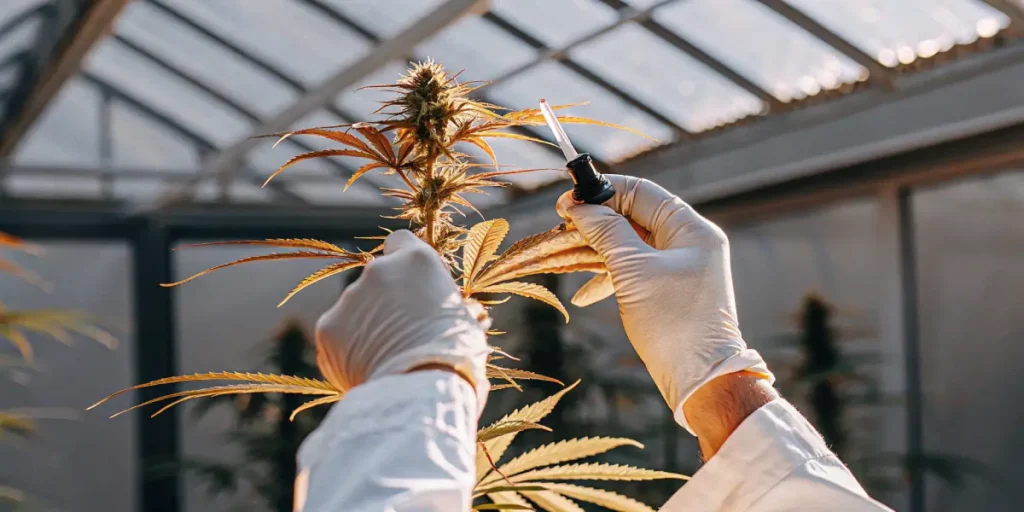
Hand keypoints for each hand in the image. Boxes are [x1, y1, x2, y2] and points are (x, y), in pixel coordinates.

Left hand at [315, 230, 490, 413]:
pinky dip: (348, 350)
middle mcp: (379, 270)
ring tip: (388, 360)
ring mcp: (349, 297)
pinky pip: (339, 336)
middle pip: (377, 278)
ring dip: (367, 326)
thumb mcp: (464, 321)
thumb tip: (442, 314)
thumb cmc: (457, 357)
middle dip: (385, 300)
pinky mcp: (327, 327)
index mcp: (418, 261)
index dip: (404, 264)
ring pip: (356, 308)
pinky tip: (369, 370)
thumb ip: (442, 306)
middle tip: (403, 333)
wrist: (420, 389)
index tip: (414, 286)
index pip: (400, 242)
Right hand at [556, 175, 772, 433]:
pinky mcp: (669, 292)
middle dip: (595, 222)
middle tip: (560, 226)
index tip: (567, 200)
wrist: (701, 380)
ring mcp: (680, 268)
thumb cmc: (673, 322)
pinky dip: (608, 277)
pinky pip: (634, 271)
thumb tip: (579, 206)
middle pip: (633, 216)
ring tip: (564, 255)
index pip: (641, 193)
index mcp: (691, 229)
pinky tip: (583, 294)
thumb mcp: (633, 271)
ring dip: (596, 249)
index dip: (602, 192)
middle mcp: (689, 243)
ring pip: (629, 245)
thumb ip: (606, 232)